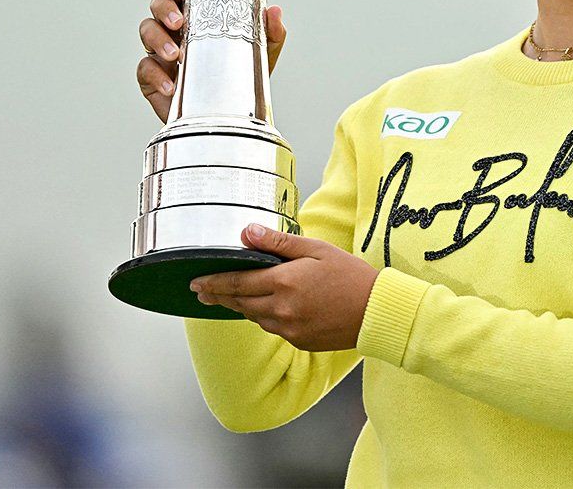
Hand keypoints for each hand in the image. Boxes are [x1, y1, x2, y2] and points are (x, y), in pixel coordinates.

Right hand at [136, 0, 287, 121]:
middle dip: (164, 9)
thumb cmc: (239, 75)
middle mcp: (175, 30)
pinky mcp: (152, 77)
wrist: (228, 113)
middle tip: (179, 23)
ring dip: (158, 39)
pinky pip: (145, 69)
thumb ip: (270, 32)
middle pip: (157, 6)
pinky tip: (172, 85)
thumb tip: (273, 10)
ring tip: (176, 55)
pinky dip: (156, 75)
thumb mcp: (261, 53)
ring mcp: (160, 52)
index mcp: (197, 16)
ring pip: (146, 31)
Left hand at [189, 224, 380, 351]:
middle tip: (201, 291)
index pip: (238, 281)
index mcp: (284, 283)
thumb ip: (279, 243)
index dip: (214, 282)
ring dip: (240, 305)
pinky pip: (272, 327)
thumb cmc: (350, 275)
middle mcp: (281, 309)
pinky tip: (264, 307)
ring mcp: (289, 328)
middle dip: (218, 295)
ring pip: (254, 316)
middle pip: (239, 302)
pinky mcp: (298, 341)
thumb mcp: (316, 249)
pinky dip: (263, 316)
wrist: (377, 312)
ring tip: (229, 296)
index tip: (196, 280)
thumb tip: (248, 232)